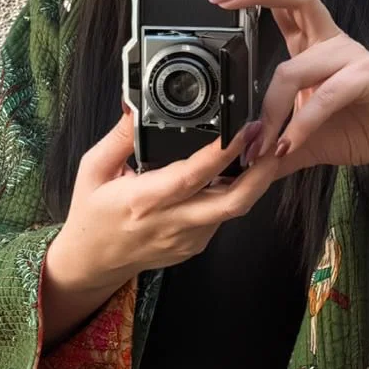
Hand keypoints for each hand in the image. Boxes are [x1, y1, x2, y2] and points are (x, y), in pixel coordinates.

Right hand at [53, 105, 268, 287]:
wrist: (91, 263)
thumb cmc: (92, 214)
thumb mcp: (93, 168)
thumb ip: (119, 137)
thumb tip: (135, 104)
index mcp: (144, 200)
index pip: (193, 175)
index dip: (225, 152)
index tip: (246, 128)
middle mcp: (172, 223)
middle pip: (233, 201)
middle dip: (263, 172)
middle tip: (276, 141)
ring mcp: (188, 238)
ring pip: (233, 209)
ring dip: (254, 180)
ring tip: (264, 148)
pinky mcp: (195, 246)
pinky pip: (222, 217)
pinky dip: (236, 193)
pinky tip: (239, 172)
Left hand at [208, 0, 368, 175]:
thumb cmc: (358, 129)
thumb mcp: (302, 139)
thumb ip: (271, 142)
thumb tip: (238, 157)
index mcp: (312, 44)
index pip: (281, 1)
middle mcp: (331, 42)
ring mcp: (352, 56)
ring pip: (295, 66)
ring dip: (272, 107)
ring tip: (261, 143)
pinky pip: (324, 96)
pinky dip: (302, 123)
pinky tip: (289, 145)